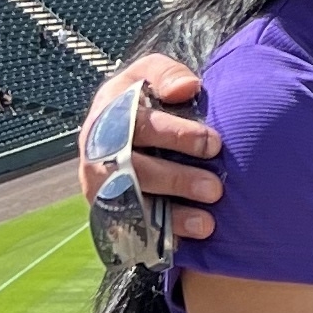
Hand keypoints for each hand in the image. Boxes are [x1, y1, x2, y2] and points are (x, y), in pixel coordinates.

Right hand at [78, 52, 222, 244]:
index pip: (137, 124)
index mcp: (107, 115)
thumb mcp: (147, 76)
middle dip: (176, 180)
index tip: (213, 143)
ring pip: (131, 207)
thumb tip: (187, 88)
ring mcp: (99, 188)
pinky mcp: (108, 214)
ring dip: (170, 215)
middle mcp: (97, 154)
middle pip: (134, 170)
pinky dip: (161, 236)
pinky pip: (131, 231)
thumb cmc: (143, 100)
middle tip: (215, 188)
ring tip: (207, 222)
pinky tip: (189, 238)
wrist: (119, 133)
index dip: (175, 135)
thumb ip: (166, 74)